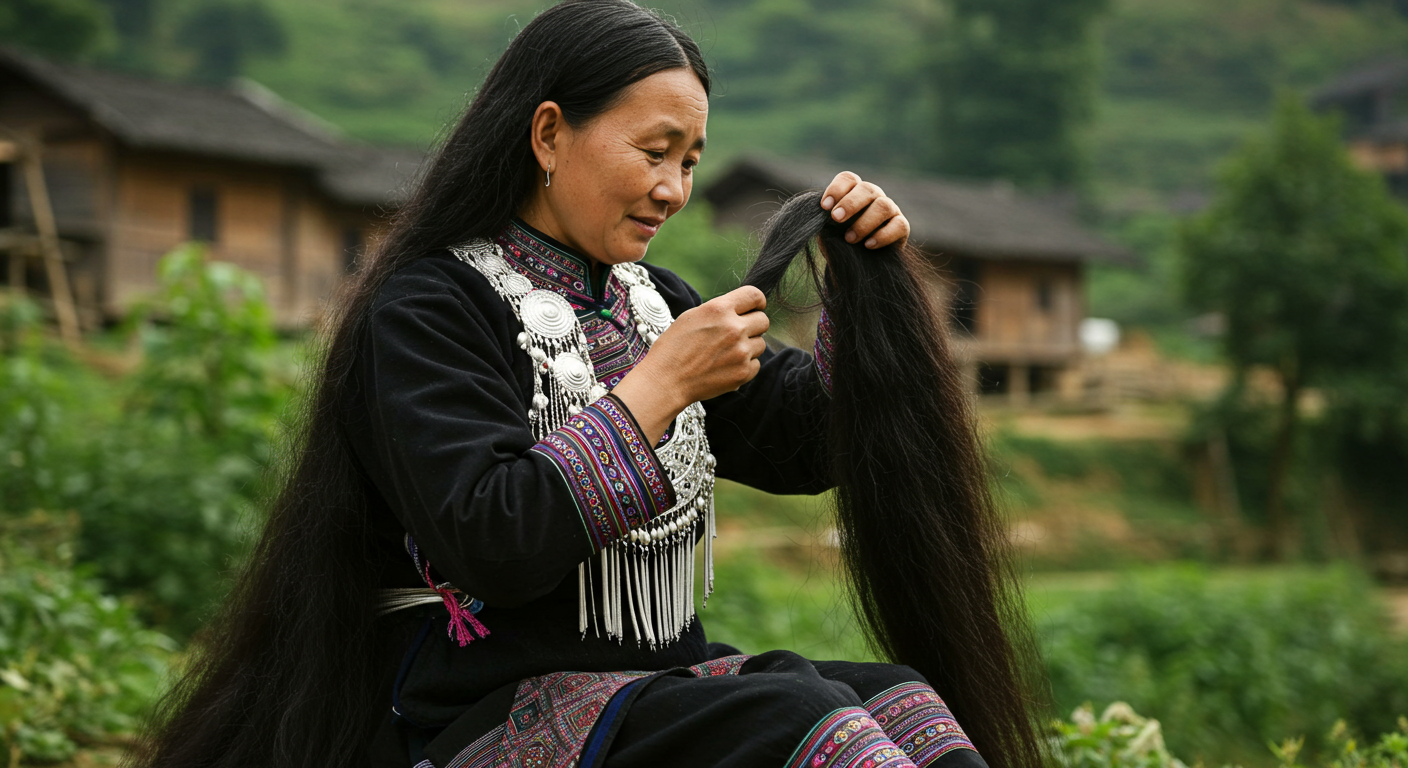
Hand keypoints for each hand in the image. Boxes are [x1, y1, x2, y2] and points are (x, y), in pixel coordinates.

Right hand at [611, 286, 769, 443]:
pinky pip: (756, 364)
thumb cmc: (674, 348)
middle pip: (763, 321)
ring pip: (760, 344)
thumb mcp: (692, 316)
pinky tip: (726, 367)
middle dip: (753, 325)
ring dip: (748, 347)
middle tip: (737, 334)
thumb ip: (720, 310)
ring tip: (726, 353)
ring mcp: (741, 352)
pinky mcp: (743, 373)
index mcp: (719, 309)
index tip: (755, 308)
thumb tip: (741, 309)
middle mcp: (734, 328)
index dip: (757, 302)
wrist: (666, 381)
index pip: (755, 296)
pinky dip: (745, 366)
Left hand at [821, 172, 910, 249]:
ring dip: (864, 222)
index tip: (824, 206)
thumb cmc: (840, 241)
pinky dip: (882, 235)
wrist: (857, 262)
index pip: (848, 179)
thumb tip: (818, 219)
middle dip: (850, 203)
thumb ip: (824, 221)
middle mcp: (874, 196)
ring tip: (849, 238)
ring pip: (883, 206)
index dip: (836, 189)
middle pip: (866, 189)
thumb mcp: (829, 230)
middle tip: (836, 218)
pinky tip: (868, 245)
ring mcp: (890, 209)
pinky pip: (899, 225)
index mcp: (854, 191)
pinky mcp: (901, 226)